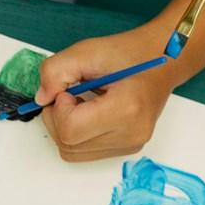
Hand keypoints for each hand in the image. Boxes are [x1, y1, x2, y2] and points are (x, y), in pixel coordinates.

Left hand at [35, 30, 181, 161]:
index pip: (69, 129)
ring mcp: (131, 145)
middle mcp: (131, 134)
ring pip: (71, 153)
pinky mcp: (128, 149)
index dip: (58, 109)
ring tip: (81, 104)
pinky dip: (77, 134)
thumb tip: (41, 99)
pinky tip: (88, 114)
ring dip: (65, 128)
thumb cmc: (128, 55)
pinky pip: (84, 152)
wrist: (163, 61)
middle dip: (57, 119)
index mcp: (126, 110)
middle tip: (70, 94)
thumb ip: (55, 71)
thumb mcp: (87, 51)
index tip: (68, 91)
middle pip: (67, 145)